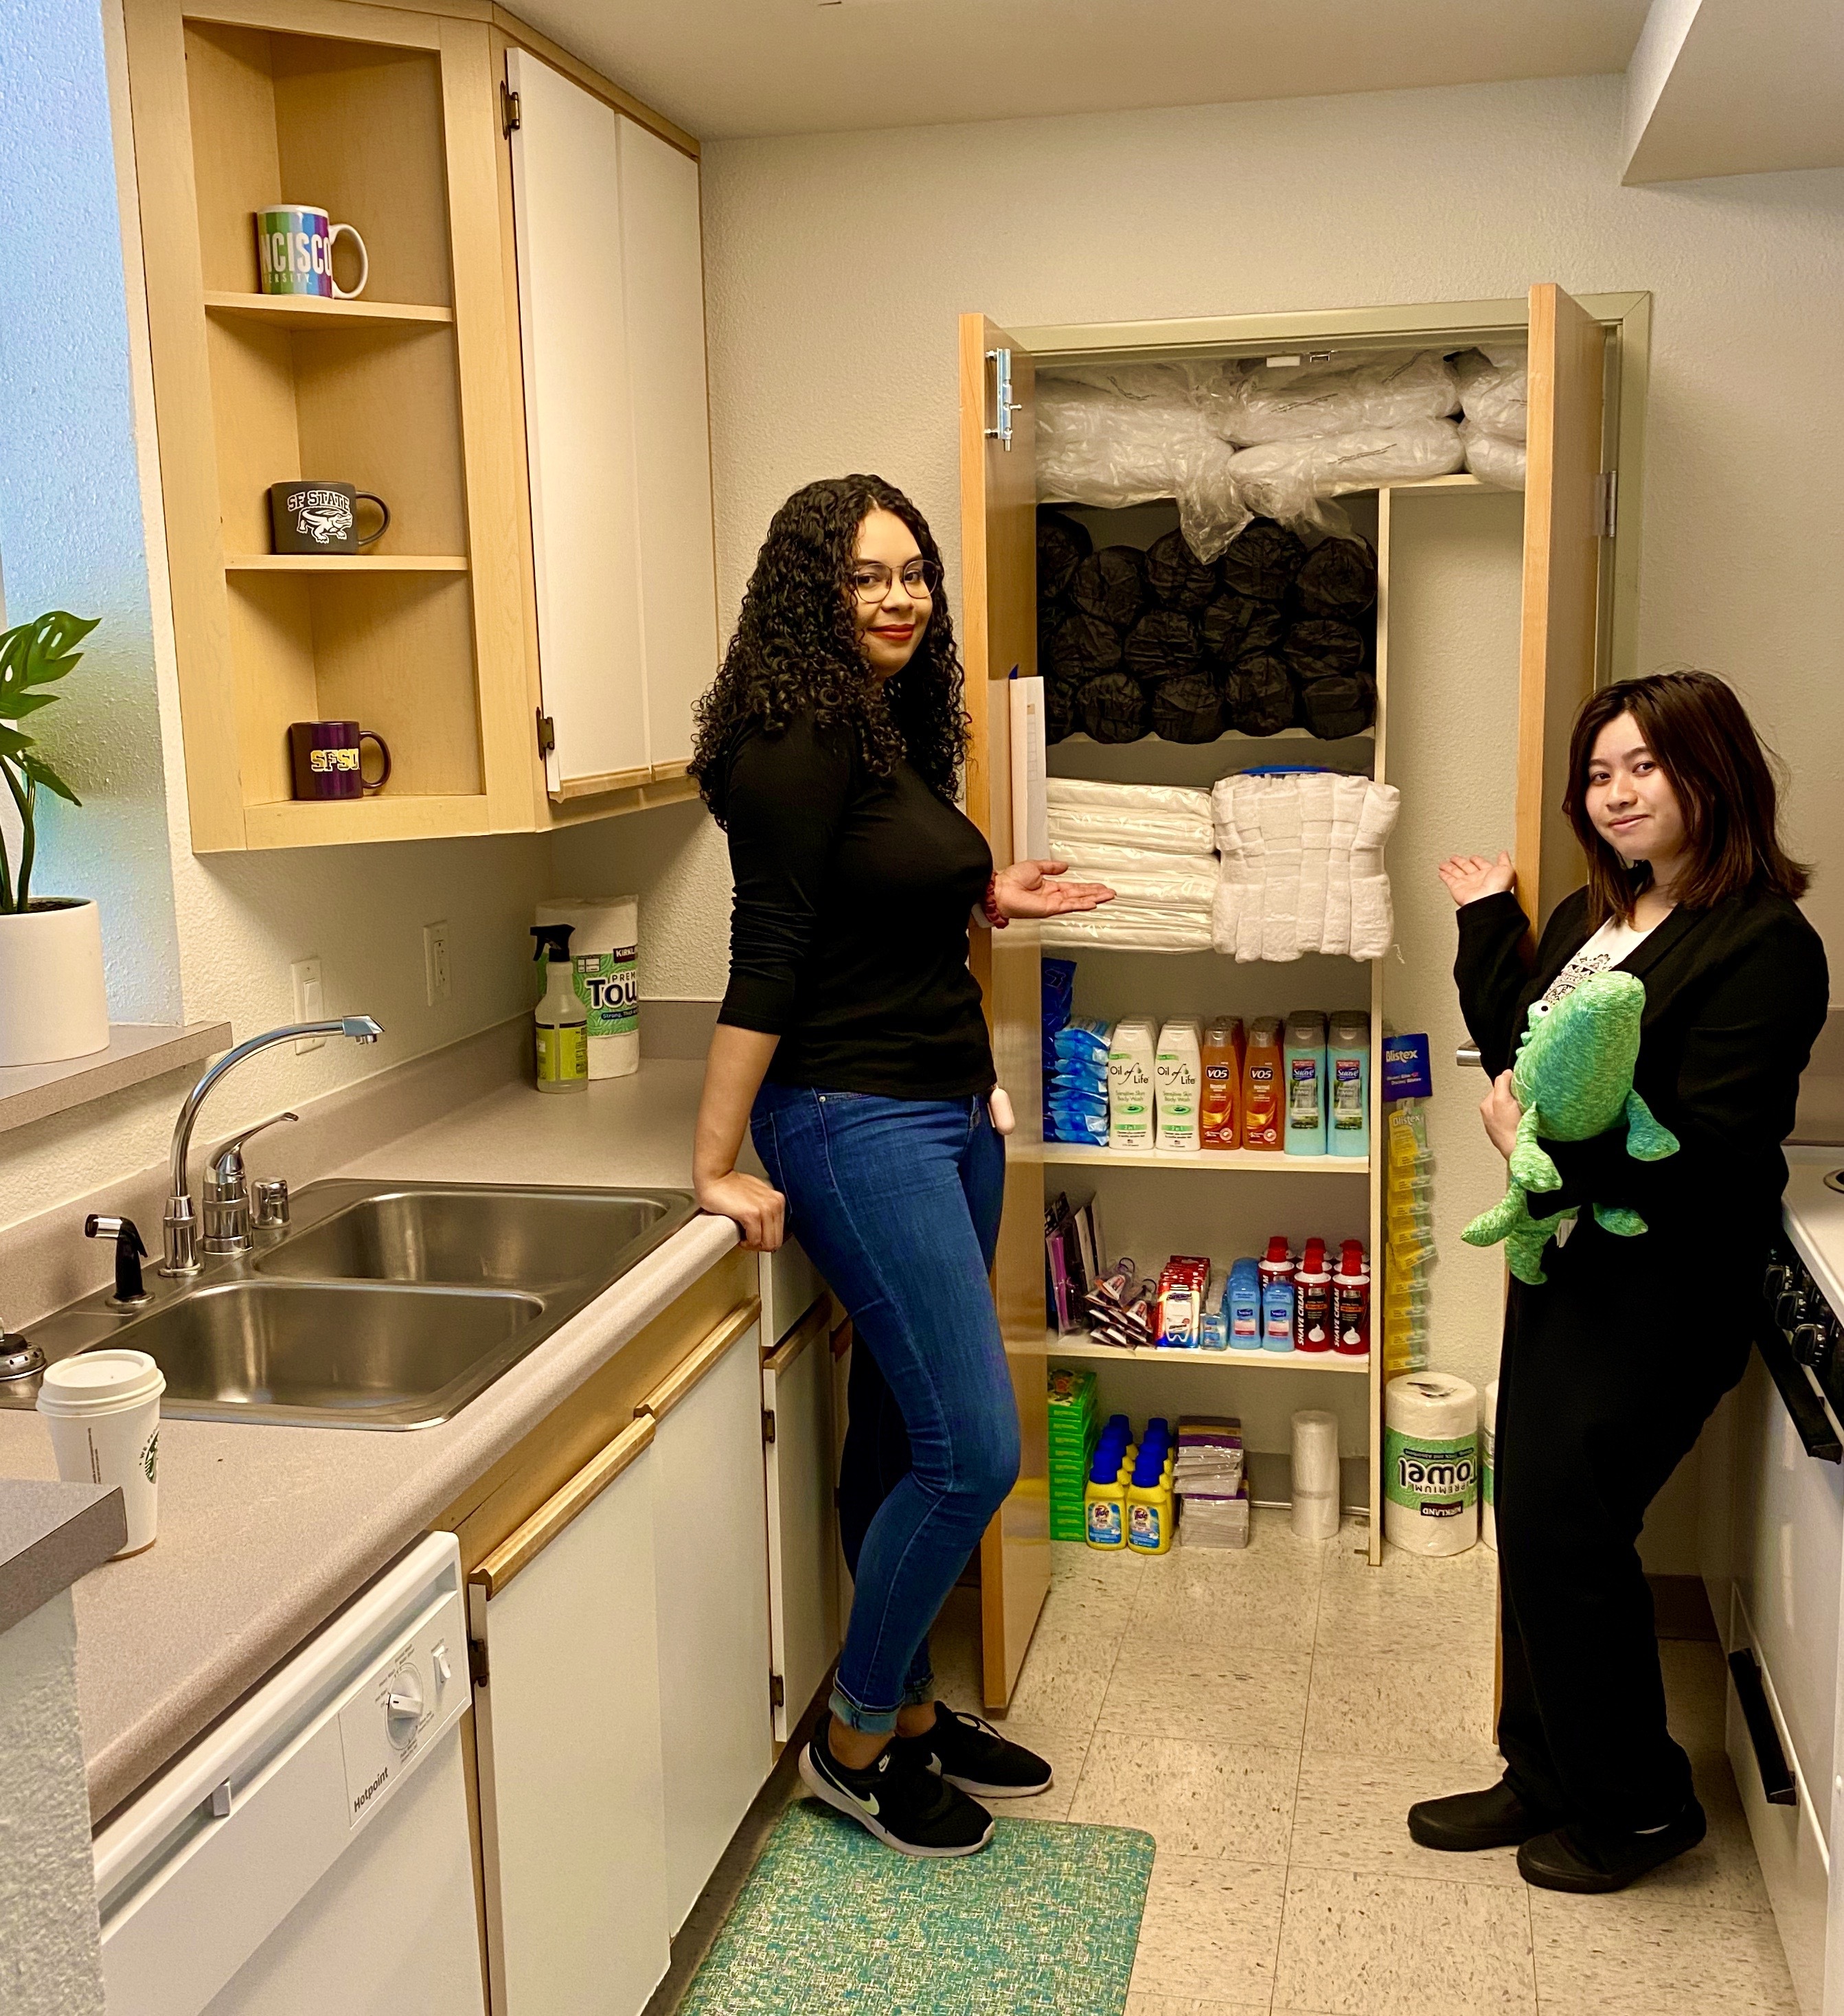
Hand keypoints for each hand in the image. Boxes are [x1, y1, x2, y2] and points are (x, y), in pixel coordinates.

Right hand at [695, 1168, 784, 1251]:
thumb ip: (765, 1207)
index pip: (780, 1234)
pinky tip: (738, 1236)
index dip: (765, 1240)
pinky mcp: (751, 1214)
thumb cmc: (730, 1186)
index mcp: (778, 1200)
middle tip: (746, 1240)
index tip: (754, 1237)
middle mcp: (775, 1204)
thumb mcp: (756, 1195)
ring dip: (752, 1245)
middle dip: (760, 1246)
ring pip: (767, 1244)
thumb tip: (767, 1226)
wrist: (714, 1177)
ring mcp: (764, 1209)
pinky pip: (754, 1240)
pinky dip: (746, 1243)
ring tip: (742, 1237)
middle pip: (775, 1241)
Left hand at [994, 858, 1114, 918]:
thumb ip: (1051, 867)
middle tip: (1110, 893)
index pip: (1074, 887)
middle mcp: (1053, 896)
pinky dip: (1081, 904)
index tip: (1100, 886)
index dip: (1088, 886)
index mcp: (1049, 886)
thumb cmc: (1010, 880)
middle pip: (1080, 894)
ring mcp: (1053, 903)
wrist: (1000, 890)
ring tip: (1108, 897)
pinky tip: (1093, 903)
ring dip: (1094, 898)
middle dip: (1096, 893)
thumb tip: (1064, 866)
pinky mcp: (1050, 909)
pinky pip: (1069, 906)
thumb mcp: (1035, 866)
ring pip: (1078, 901)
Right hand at [1439, 852, 1515, 907]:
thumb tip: (1504, 853)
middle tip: (1454, 858)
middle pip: (1466, 867)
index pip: (1481, 865)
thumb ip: (1504, 860)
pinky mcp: (1456, 888)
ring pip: (1455, 872)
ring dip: (1449, 867)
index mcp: (1488, 875)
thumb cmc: (1498, 888)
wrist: (1487, 901)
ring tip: (1444, 863)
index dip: (1477, 860)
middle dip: (1460, 862)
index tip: (1472, 857)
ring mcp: (1466, 884)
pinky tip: (1440, 872)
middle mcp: (1477, 880)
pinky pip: (1448, 880)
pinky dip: (1444, 876)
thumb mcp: (1506, 870)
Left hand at [1481, 1070, 1522, 1158]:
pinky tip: (1525, 1121)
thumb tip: (1506, 1072)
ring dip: (1519, 1107)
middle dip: (1515, 1096)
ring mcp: (1500, 1125)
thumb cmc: (1510, 1129)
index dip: (1511, 1084)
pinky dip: (1521, 1117)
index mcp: (1486, 1105)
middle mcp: (1490, 1115)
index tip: (1519, 1088)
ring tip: (1525, 1112)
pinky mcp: (1510, 1132)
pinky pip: (1516, 1118)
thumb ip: (1502, 1083)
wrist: (1519, 1150)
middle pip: (1505, 1096)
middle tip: (1523, 1101)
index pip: (1499, 1085)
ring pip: (1511, 1107)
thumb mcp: (1502, 1100)